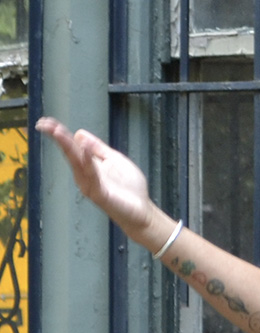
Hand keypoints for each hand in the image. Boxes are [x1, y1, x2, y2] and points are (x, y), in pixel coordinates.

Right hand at [36, 118, 155, 245]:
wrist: (142, 211)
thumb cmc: (130, 189)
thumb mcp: (115, 160)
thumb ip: (99, 148)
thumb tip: (79, 133)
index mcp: (89, 165)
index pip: (71, 147)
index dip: (59, 134)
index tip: (45, 121)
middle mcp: (85, 175)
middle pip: (70, 153)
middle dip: (58, 138)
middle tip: (44, 124)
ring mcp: (91, 185)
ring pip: (77, 163)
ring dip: (68, 147)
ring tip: (58, 131)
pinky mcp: (100, 194)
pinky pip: (92, 176)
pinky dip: (88, 162)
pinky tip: (84, 150)